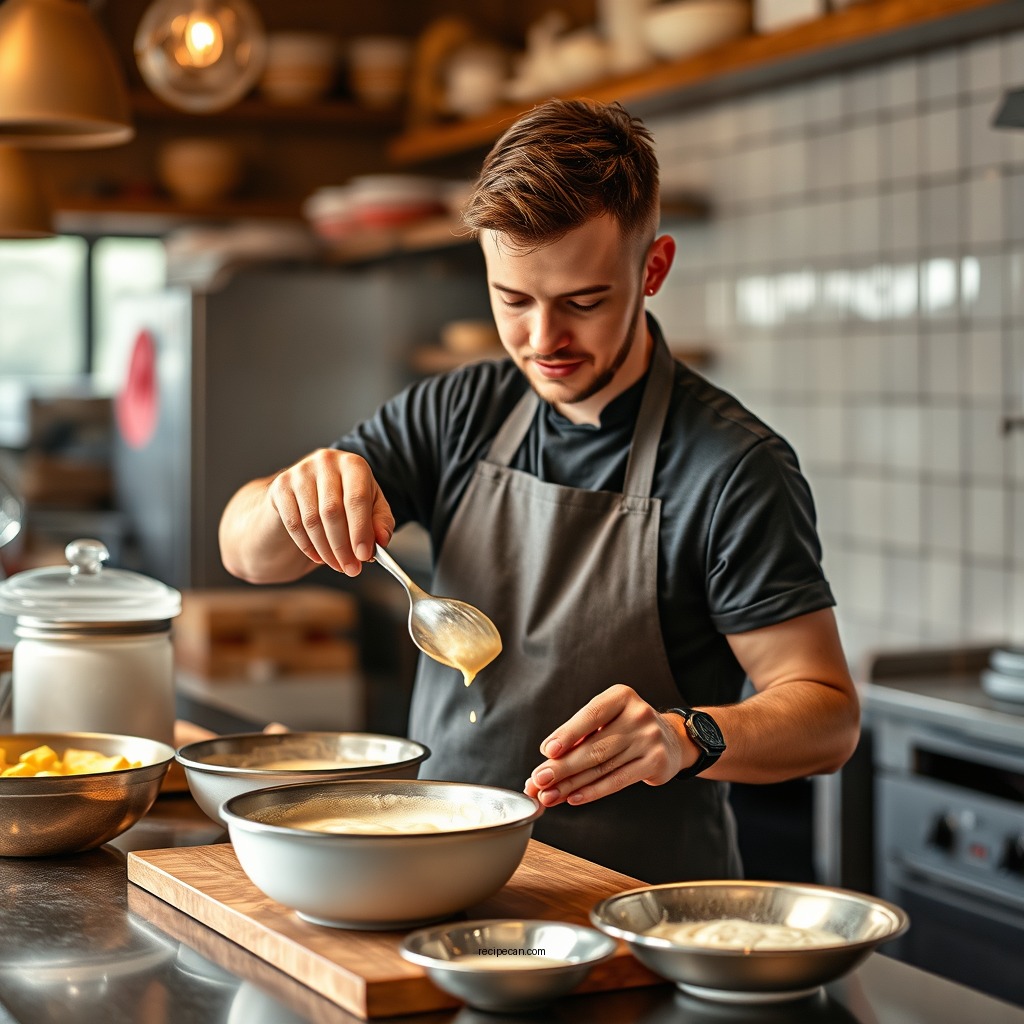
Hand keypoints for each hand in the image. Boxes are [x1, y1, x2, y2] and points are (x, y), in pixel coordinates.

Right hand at [265, 448, 393, 575]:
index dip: (361, 530)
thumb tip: (382, 540)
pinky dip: (307, 546)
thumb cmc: (344, 497)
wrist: (307, 489)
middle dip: (343, 546)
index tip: (364, 556)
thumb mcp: (370, 505)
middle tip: (351, 568)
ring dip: (326, 550)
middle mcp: (326, 462)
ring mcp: (300, 472)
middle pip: (333, 511)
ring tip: (337, 565)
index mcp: (353, 463)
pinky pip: (294, 524)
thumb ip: (381, 521)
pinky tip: (318, 557)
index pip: (357, 499)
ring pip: (312, 521)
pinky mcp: (280, 486)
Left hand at [525, 685, 694, 806]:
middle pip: (593, 746)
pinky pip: (618, 781)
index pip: (590, 715)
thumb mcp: (608, 719)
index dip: (567, 734)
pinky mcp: (655, 763)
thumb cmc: (628, 727)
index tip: (547, 751)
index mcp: (621, 696)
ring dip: (571, 784)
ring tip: (549, 794)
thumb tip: (547, 758)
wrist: (671, 740)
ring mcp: (649, 739)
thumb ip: (580, 735)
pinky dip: (593, 791)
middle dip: (562, 767)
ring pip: (602, 767)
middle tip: (538, 780)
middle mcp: (638, 715)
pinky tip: (574, 797)